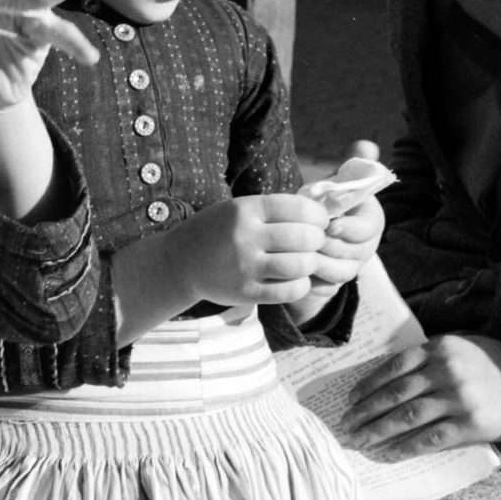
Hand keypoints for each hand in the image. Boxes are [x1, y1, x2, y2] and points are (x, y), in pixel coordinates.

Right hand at [161, 193, 332, 308]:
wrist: (180, 261)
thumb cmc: (217, 231)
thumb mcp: (237, 209)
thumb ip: (272, 211)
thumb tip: (320, 214)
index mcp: (244, 210)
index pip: (298, 207)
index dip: (318, 215)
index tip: (320, 222)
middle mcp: (245, 236)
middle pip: (304, 237)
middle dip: (318, 240)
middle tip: (314, 243)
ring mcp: (245, 266)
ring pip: (300, 265)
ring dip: (310, 263)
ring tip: (305, 261)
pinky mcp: (246, 292)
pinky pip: (289, 291)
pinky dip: (301, 285)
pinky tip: (296, 280)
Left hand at [308, 139, 385, 294]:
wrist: (307, 234)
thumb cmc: (323, 203)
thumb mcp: (333, 183)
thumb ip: (349, 165)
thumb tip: (366, 145)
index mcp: (370, 220)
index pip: (367, 229)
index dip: (348, 228)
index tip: (329, 224)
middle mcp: (365, 247)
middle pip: (351, 251)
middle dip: (326, 243)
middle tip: (305, 237)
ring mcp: (351, 267)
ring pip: (338, 271)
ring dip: (316, 260)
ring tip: (294, 250)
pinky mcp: (333, 284)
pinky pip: (324, 286)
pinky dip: (308, 277)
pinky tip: (290, 266)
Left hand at [344, 333, 500, 453]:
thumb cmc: (496, 363)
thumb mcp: (459, 346)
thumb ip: (427, 358)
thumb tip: (386, 379)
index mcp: (437, 348)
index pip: (391, 368)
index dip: (366, 386)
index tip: (349, 399)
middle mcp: (445, 371)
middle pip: (393, 394)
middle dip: (365, 411)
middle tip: (345, 425)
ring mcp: (458, 398)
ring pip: (406, 417)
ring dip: (378, 431)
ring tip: (360, 440)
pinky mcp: (471, 425)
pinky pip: (430, 438)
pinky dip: (405, 447)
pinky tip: (389, 453)